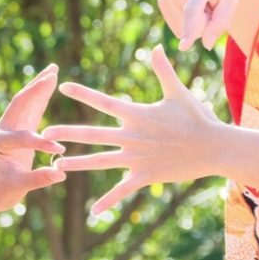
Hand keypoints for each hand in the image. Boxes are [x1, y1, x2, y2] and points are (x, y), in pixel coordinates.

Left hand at [0, 64, 67, 225]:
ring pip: (25, 103)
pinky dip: (40, 98)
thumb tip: (61, 174)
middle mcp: (0, 130)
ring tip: (54, 71)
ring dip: (39, 87)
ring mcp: (8, 129)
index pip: (22, 138)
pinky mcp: (16, 132)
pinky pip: (30, 111)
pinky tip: (49, 87)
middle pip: (20, 103)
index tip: (59, 150)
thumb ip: (37, 179)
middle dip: (36, 87)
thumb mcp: (15, 189)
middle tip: (53, 71)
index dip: (41, 143)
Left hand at [51, 48, 234, 217]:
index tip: (63, 86)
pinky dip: (108, 201)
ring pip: (101, 161)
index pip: (104, 102)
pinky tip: (94, 212)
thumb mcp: (178, 92)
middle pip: (94, 134)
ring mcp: (137, 157)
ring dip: (79, 163)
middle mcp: (132, 136)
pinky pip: (122, 190)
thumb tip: (156, 47)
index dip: (83, 93)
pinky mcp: (145, 175)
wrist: (213, 147)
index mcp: (137, 115)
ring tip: (57, 164)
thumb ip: (163, 70)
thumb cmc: (197, 118)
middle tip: (45, 133)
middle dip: (68, 133)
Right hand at [158, 0, 258, 52]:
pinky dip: (187, 22)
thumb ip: (220, 23)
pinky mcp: (162, 0)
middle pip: (192, 24)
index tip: (183, 47)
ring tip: (201, 2)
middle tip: (210, 3)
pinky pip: (177, 28)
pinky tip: (191, 5)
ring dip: (196, 21)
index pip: (193, 11)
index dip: (190, 29)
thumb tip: (205, 45)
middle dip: (205, 21)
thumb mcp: (231, 1)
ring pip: (184, 28)